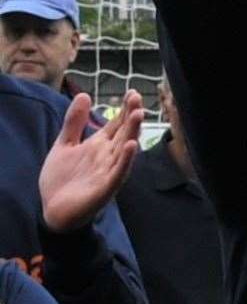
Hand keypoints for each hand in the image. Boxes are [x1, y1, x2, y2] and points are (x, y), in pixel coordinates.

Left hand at [38, 91, 142, 233]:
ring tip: (138, 115)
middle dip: (131, 115)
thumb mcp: (64, 145)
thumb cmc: (61, 179)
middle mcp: (108, 155)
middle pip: (123, 132)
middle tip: (137, 98)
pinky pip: (118, 172)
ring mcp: (108, 170)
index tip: (132, 92)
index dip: (124, 109)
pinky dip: (126, 160)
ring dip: (132, 132)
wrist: (51, 211)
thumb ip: (74, 122)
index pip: (116, 123)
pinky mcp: (105, 187)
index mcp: (99, 144)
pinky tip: (131, 146)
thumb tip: (84, 94)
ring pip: (124, 149)